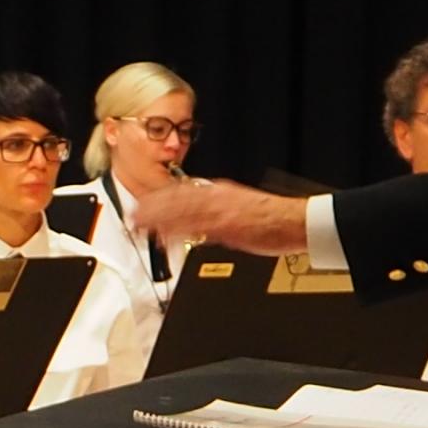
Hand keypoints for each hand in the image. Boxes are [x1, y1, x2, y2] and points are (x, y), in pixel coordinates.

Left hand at [129, 177, 307, 256]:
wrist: (295, 221)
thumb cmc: (272, 220)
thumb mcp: (238, 211)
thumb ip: (216, 217)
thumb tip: (200, 227)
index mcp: (220, 192)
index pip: (183, 191)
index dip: (160, 198)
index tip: (143, 204)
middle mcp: (217, 197)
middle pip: (176, 198)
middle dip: (152, 206)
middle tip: (133, 214)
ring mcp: (220, 210)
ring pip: (181, 210)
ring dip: (157, 216)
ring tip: (137, 224)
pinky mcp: (226, 225)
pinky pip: (195, 227)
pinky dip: (176, 230)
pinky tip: (162, 236)